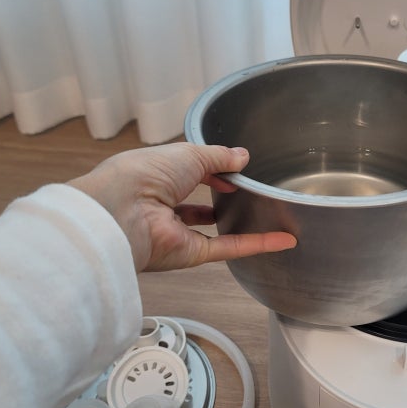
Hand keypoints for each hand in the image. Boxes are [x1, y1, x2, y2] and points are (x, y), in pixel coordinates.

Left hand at [68, 143, 296, 270]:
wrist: (124, 212)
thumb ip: (219, 156)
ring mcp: (177, 232)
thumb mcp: (188, 153)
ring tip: (268, 216)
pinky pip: (228, 248)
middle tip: (250, 191)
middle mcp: (164, 206)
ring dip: (238, 224)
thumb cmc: (145, 174)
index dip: (211, 170)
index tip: (236, 168)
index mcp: (156, 176)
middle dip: (220, 197)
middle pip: (197, 204)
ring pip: (214, 229)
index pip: (187, 173)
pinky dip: (256, 244)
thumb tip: (242, 156)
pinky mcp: (191, 254)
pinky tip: (283, 239)